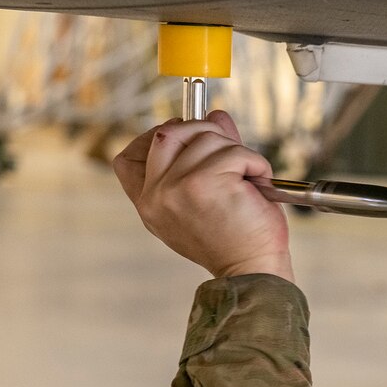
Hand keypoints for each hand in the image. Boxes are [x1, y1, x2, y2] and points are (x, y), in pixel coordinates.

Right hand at [112, 111, 293, 281]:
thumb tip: (214, 114)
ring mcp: (176, 188)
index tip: (186, 140)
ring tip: (250, 177)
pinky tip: (260, 182)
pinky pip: (234, 151)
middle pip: (167, 133)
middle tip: (229, 152)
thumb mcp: (209, 196)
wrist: (254, 272)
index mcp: (149, 205)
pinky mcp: (204, 183)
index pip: (126, 158)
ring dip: (237, 151)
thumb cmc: (237, 240)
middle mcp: (155, 196)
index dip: (155, 138)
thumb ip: (205, 153)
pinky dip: (255, 162)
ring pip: (206, 138)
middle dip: (203, 132)